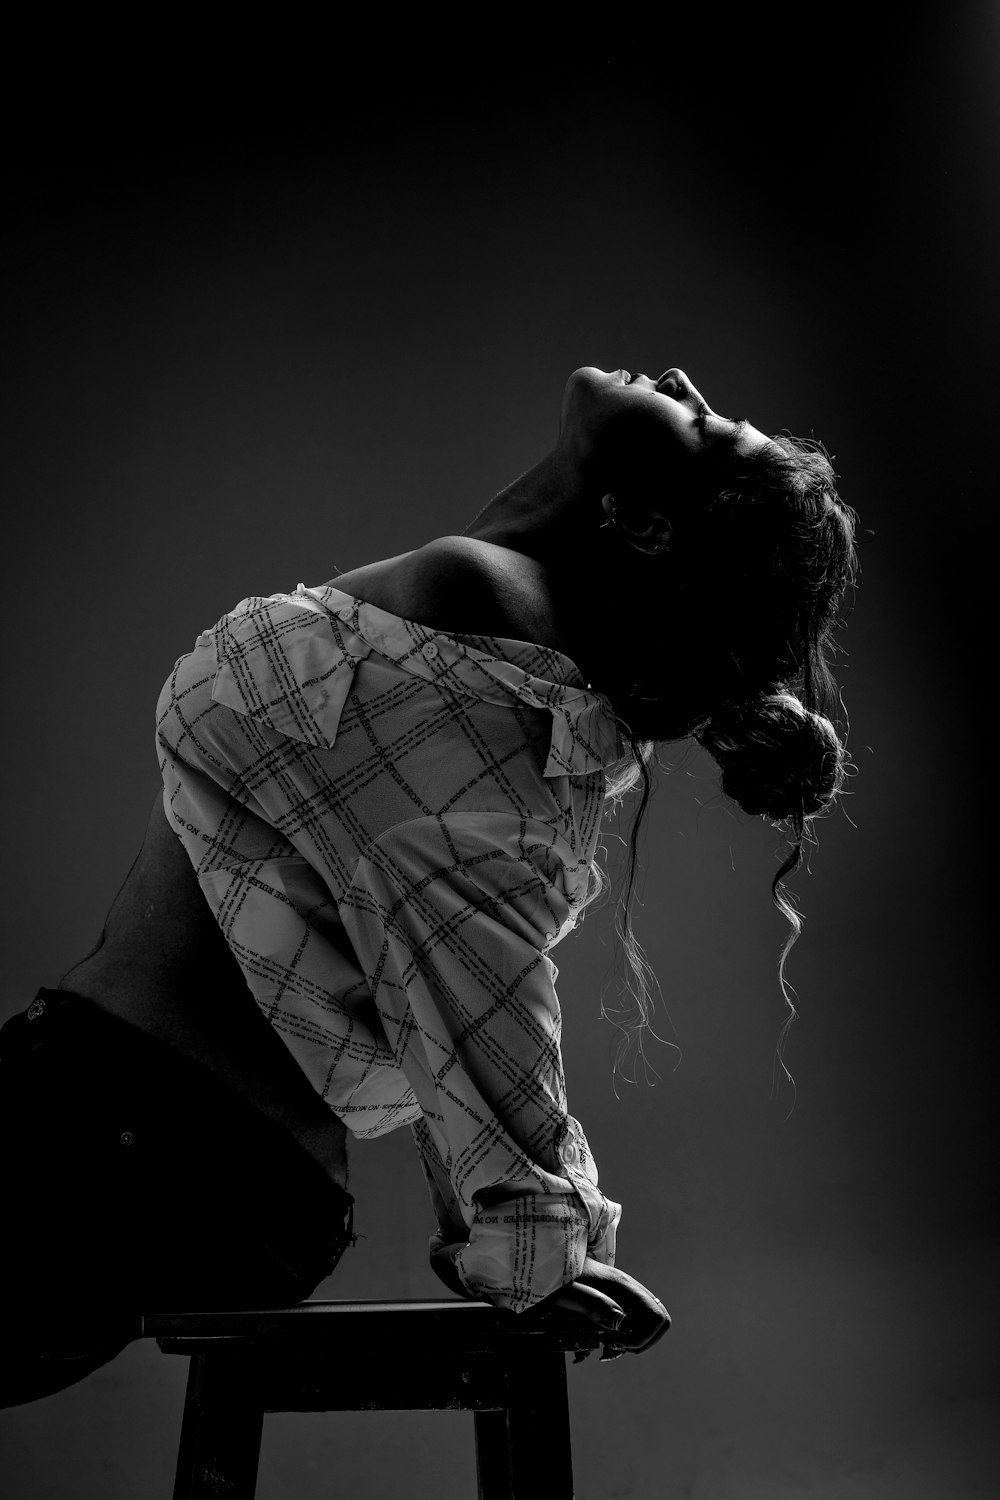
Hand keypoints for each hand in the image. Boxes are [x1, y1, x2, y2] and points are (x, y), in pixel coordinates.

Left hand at [525, 1257, 669, 1356]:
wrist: (540, 1258)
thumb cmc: (550, 1275)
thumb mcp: (565, 1292)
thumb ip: (592, 1305)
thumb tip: (620, 1323)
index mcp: (621, 1285)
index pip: (657, 1316)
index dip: (642, 1338)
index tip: (614, 1342)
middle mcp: (627, 1288)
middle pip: (658, 1319)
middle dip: (641, 1341)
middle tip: (613, 1345)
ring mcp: (622, 1293)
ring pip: (645, 1321)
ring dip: (631, 1340)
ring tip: (605, 1344)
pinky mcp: (612, 1298)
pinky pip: (630, 1320)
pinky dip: (620, 1336)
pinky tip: (598, 1340)